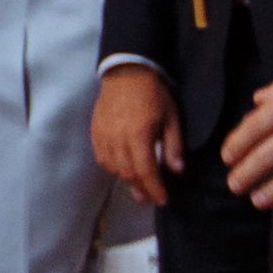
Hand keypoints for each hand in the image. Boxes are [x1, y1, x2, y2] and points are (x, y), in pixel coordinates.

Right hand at [92, 66, 183, 206]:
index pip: (146, 171)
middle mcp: (118, 139)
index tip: (163, 200)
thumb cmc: (153, 94)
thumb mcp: (171, 118)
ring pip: (114, 169)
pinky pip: (102, 159)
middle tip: (152, 198)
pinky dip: (113, 168)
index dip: (154, 189)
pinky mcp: (95, 133)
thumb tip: (177, 171)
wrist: (127, 72)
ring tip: (139, 186)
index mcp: (139, 135)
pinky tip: (123, 169)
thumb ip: (173, 146)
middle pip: (128, 173)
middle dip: (142, 189)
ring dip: (127, 180)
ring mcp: (104, 136)